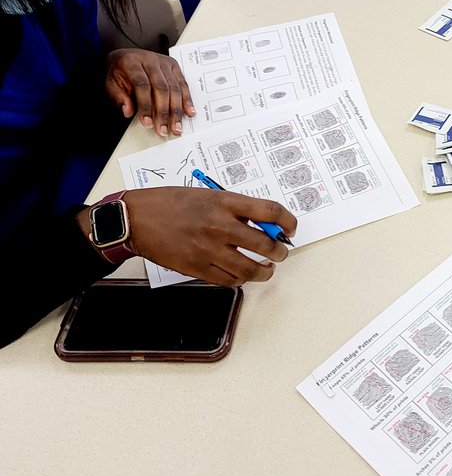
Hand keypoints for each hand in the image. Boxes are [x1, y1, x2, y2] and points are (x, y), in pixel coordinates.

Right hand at [79, 188, 297, 285]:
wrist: (137, 218)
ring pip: (250, 269)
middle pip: (266, 244)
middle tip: (280, 253)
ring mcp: (208, 249)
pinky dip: (239, 280)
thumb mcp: (207, 194)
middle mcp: (220, 226)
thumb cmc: (171, 203)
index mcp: (224, 202)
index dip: (288, 221)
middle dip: (280, 252)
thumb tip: (261, 225)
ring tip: (266, 269)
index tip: (291, 228)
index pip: (269, 211)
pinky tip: (240, 275)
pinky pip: (228, 281)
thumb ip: (234, 208)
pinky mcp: (196, 268)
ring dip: (264, 271)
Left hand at [105, 48, 194, 137]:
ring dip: (176, 110)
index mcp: (132, 62)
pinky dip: (187, 99)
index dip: (145, 105)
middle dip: (163, 112)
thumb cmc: (118, 72)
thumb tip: (128, 111)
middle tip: (163, 129)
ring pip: (174, 87)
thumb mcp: (110, 84)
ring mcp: (164, 62)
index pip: (142, 85)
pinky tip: (189, 112)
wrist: (125, 56)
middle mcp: (150, 59)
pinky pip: (183, 84)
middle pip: (161, 87)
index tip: (147, 122)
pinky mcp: (174, 66)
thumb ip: (118, 98)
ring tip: (176, 127)